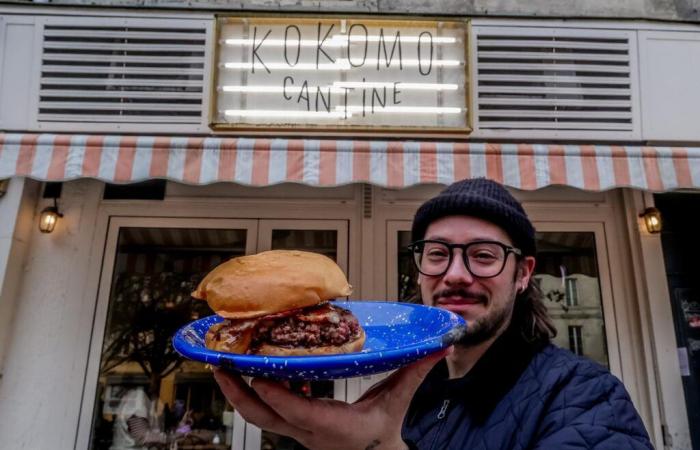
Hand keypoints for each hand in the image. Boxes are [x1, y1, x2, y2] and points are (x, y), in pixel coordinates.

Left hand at [213, 347, 450, 449]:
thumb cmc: (382, 432)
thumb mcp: (396, 401)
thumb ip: (414, 372)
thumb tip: (439, 346)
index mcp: (332, 426)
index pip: (297, 413)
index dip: (275, 396)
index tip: (257, 376)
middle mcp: (307, 432)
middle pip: (261, 417)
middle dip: (236, 393)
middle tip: (219, 365)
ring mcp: (297, 431)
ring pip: (257, 416)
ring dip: (238, 392)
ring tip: (223, 364)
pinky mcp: (294, 427)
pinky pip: (267, 411)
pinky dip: (256, 392)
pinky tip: (256, 370)